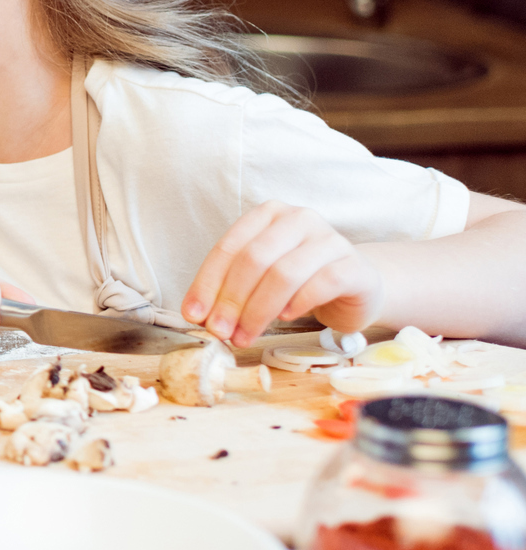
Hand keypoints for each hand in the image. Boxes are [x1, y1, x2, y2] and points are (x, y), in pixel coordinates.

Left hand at [182, 200, 384, 345]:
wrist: (356, 285)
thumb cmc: (300, 280)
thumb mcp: (260, 278)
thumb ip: (231, 288)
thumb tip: (198, 315)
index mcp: (268, 214)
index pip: (228, 247)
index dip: (207, 283)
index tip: (194, 315)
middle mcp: (298, 219)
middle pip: (254, 259)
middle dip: (231, 300)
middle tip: (219, 331)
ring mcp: (330, 240)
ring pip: (284, 274)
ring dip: (258, 311)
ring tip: (245, 335)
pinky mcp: (354, 266)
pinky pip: (321, 284)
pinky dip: (297, 304)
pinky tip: (286, 317)